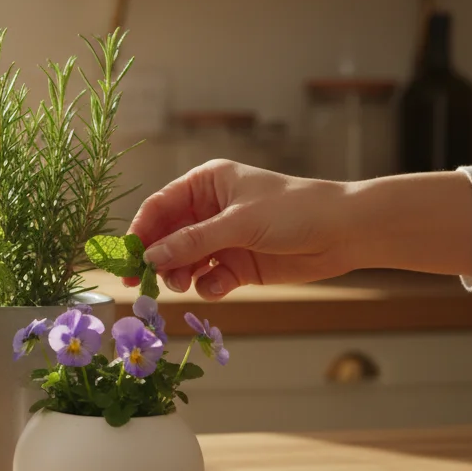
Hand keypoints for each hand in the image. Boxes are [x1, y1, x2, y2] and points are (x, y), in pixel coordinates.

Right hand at [124, 160, 351, 300]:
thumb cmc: (294, 210)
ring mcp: (223, 238)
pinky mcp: (239, 264)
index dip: (140, 232)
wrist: (345, 232)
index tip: (126, 257)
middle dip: (156, 259)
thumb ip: (192, 242)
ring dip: (181, 275)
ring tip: (184, 285)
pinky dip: (208, 285)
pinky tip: (218, 286)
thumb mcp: (238, 223)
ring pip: (185, 261)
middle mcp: (209, 210)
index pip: (159, 207)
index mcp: (206, 184)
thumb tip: (150, 258)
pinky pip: (209, 277)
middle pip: (167, 237)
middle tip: (141, 283)